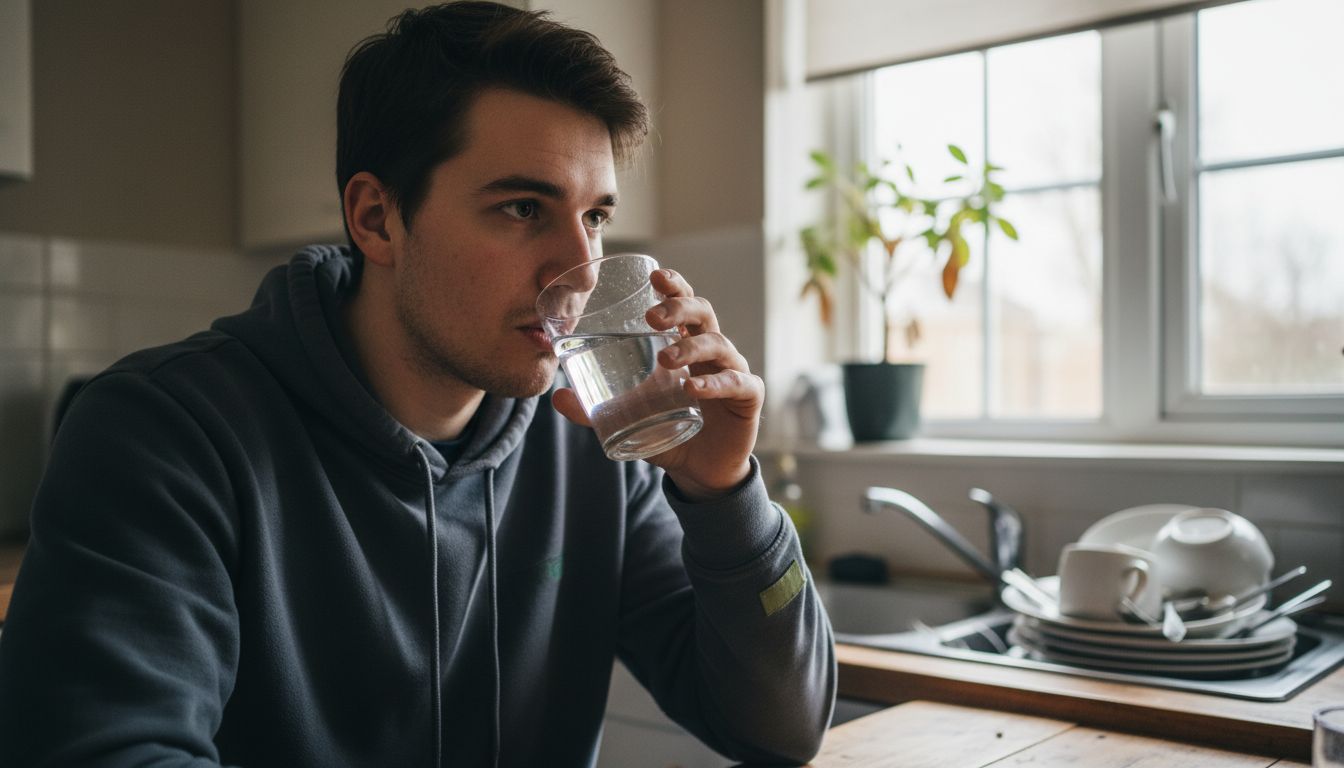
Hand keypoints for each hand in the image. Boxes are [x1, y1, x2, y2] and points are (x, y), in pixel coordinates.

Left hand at [552, 268, 760, 499]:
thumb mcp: (630, 418)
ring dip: (691, 347)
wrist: (700, 472)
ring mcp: (733, 372)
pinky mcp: (748, 399)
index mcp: (686, 345)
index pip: (684, 304)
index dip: (674, 286)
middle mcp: (713, 352)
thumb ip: (596, 408)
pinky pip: (738, 383)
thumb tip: (557, 397)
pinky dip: (717, 383)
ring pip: (719, 345)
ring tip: (666, 358)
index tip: (655, 275)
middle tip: (652, 316)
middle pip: (703, 314)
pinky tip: (695, 390)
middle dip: (679, 308)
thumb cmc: (668, 431)